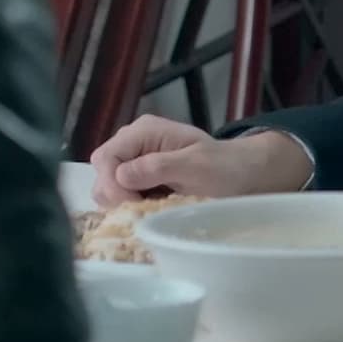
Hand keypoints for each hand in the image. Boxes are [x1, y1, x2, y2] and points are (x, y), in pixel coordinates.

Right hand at [89, 114, 312, 206]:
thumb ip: (160, 166)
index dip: (113, 184)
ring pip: (106, 186)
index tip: (133, 205)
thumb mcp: (196, 165)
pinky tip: (151, 209)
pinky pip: (119, 195)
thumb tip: (123, 175)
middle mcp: (133, 141)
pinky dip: (129, 206)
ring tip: (151, 208)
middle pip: (102, 171)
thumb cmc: (222, 167)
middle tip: (142, 211)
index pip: (107, 157)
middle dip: (115, 195)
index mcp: (145, 131)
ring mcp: (133, 159)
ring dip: (122, 203)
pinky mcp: (137, 178)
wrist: (240, 174)